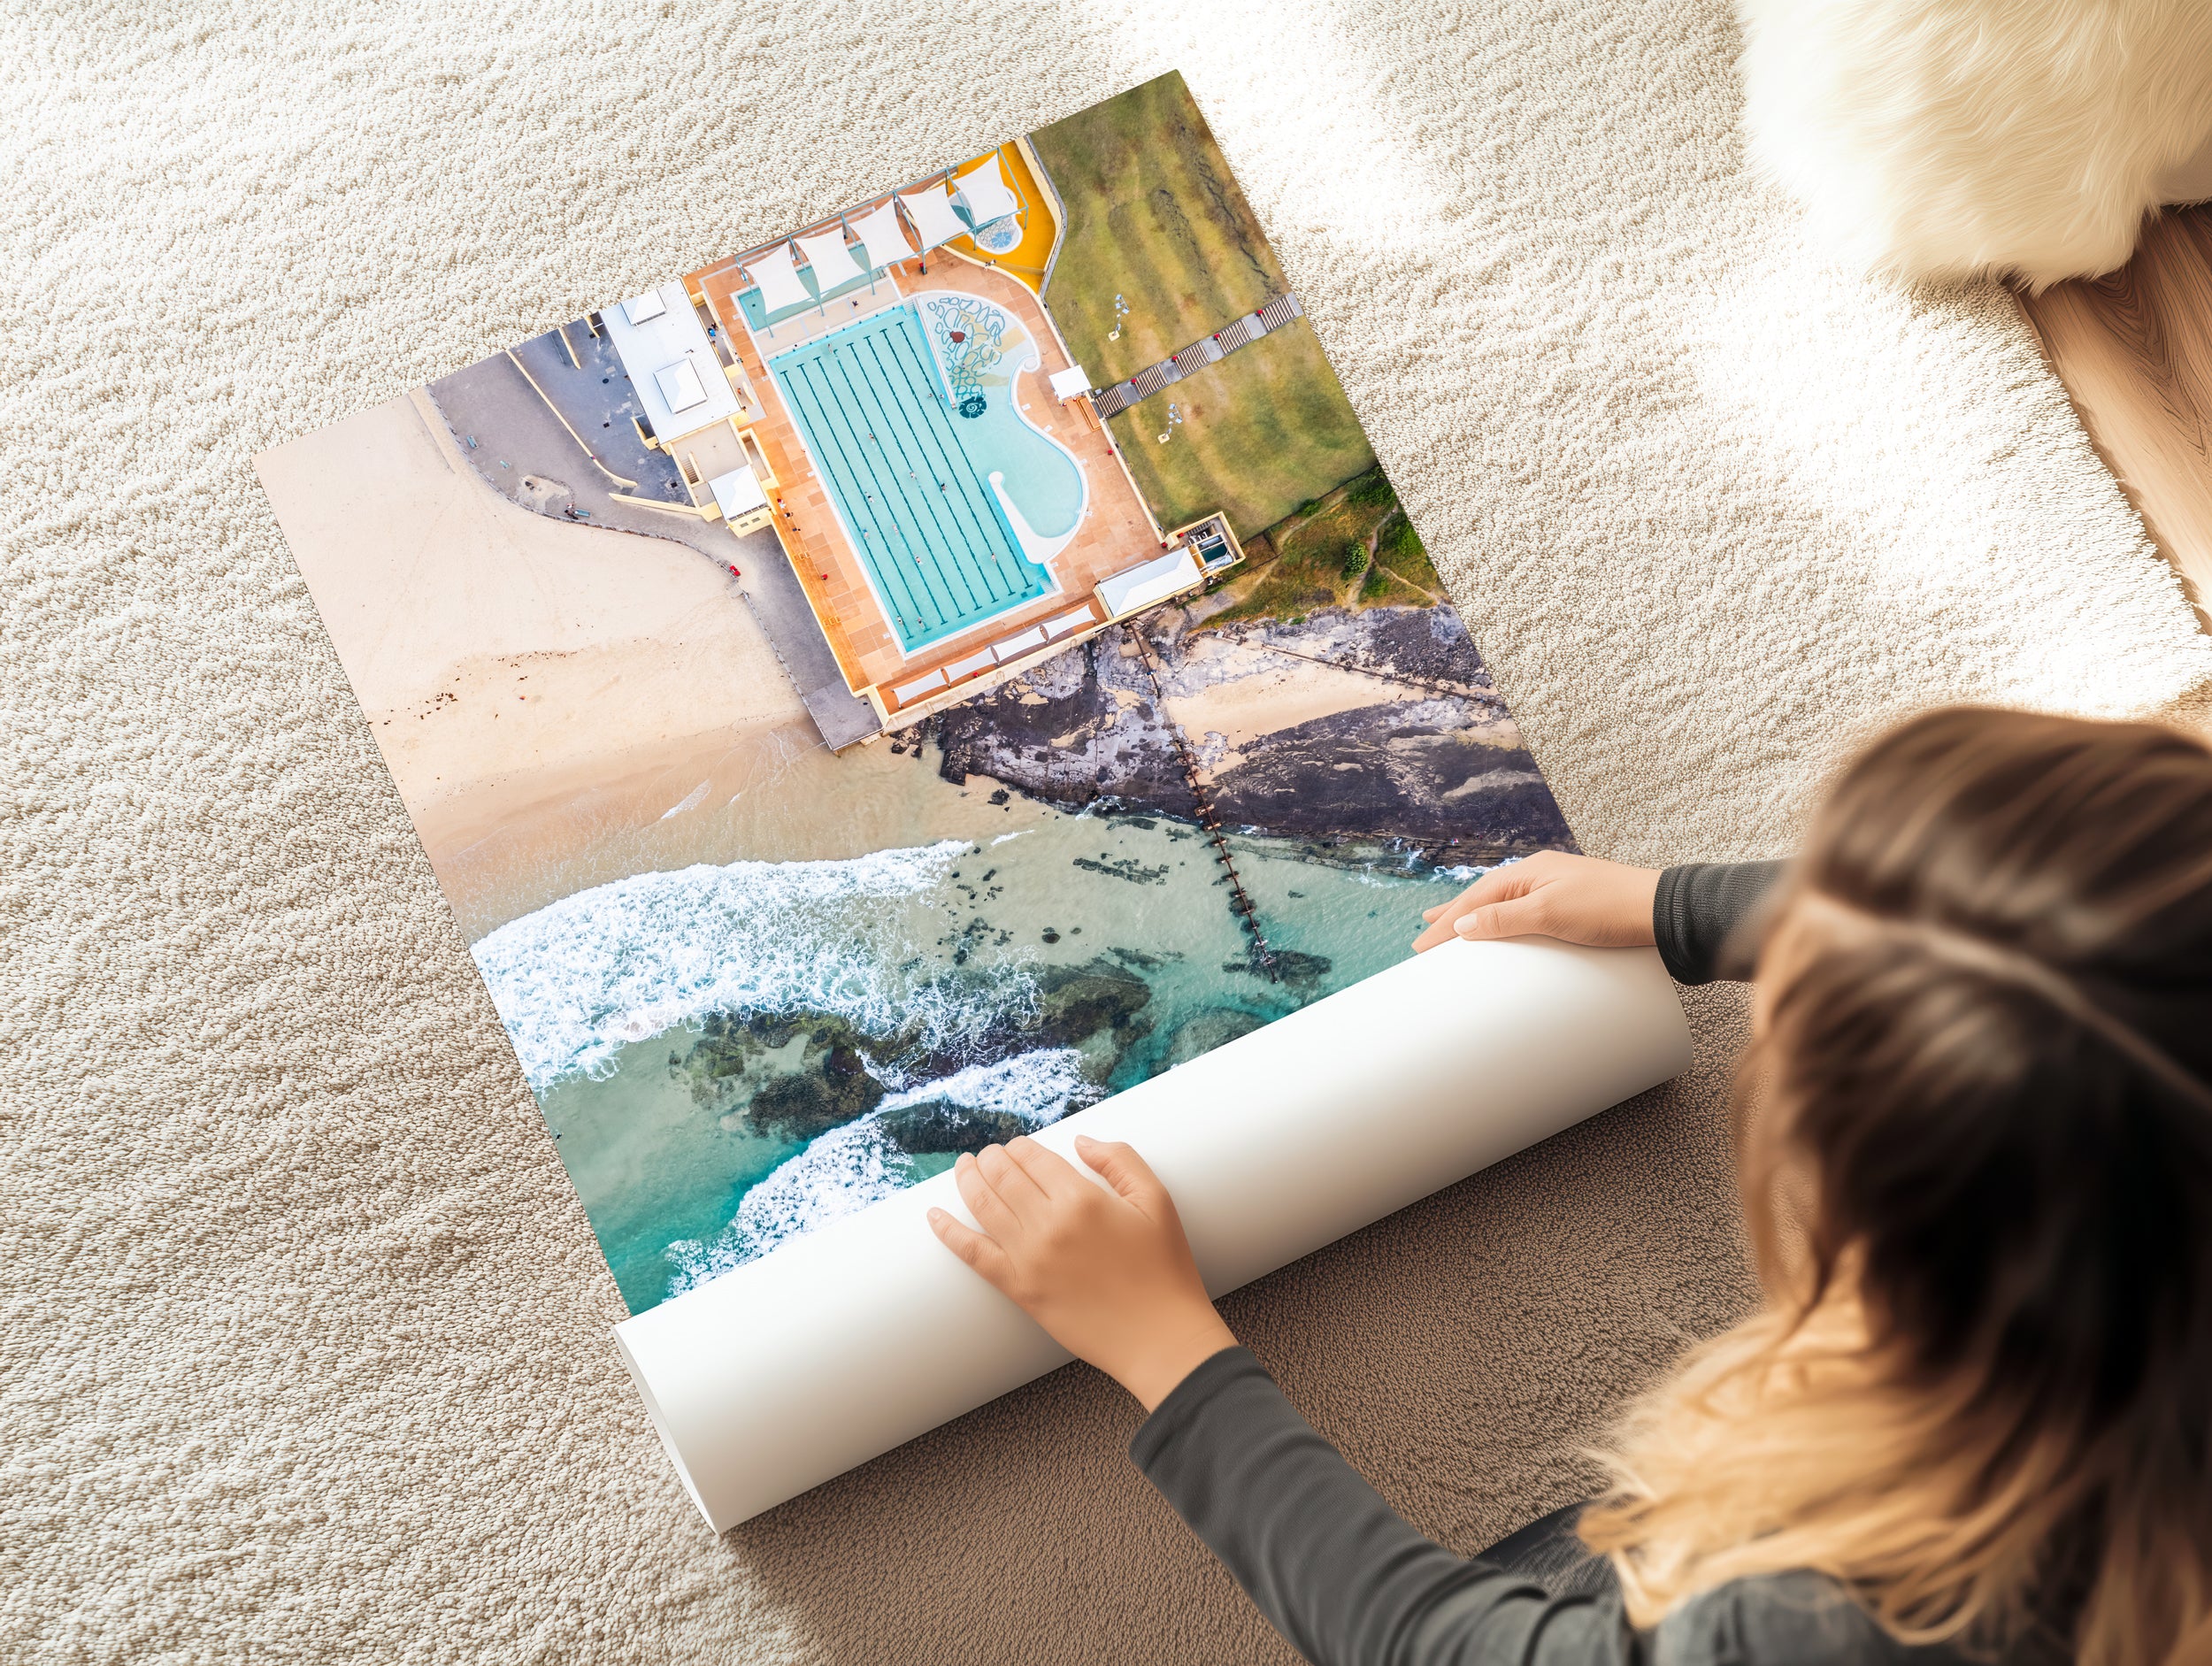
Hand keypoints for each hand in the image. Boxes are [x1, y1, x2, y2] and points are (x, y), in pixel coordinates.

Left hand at [927, 1134, 1236, 1410]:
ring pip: (983, 1206)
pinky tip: (934, 1216)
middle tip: (988, 1154)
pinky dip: (948, 1232)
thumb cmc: (1164, 1269)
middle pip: (1003, 1177)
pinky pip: (973, 1254)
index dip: (1020, 1147)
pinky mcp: (1019, 1289)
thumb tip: (1079, 1141)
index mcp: (1082, 1198)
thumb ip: (1120, 1160)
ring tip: (963, 1167)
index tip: (1017, 1146)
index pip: (1034, 1157)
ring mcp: (1029, 1258)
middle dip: (991, 1159)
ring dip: (967, 1180)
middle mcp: (1049, 1224)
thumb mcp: (1156, 1201)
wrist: (1158, 1337)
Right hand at [1414, 850, 1659, 951]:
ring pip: (1503, 903)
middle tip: (1425, 934)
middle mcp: (1539, 875)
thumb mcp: (1550, 914)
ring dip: (1475, 916)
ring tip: (1453, 927)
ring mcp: (1556, 887)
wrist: (1662, 911)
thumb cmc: (1610, 908)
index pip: (1474, 900)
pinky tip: (1505, 926)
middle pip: (1483, 897)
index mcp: (1528, 872)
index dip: (1445, 924)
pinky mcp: (1573, 905)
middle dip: (1453, 916)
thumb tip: (1462, 923)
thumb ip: (1504, 919)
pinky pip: (1523, 911)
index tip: (1420, 946)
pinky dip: (1502, 919)